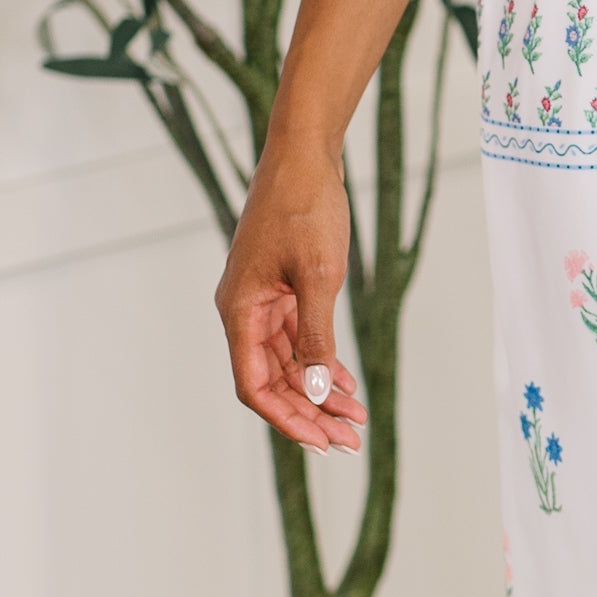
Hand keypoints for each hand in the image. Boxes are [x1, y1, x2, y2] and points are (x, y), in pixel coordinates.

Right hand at [216, 145, 368, 453]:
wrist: (305, 155)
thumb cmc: (306, 207)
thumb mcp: (318, 276)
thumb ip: (315, 336)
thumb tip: (314, 392)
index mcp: (239, 311)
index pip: (255, 385)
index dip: (287, 418)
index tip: (323, 441)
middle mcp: (243, 311)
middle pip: (272, 380)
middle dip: (310, 412)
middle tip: (352, 439)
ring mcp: (261, 300)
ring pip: (288, 362)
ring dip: (319, 391)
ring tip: (357, 417)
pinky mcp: (280, 288)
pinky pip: (296, 338)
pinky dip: (320, 361)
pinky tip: (346, 382)